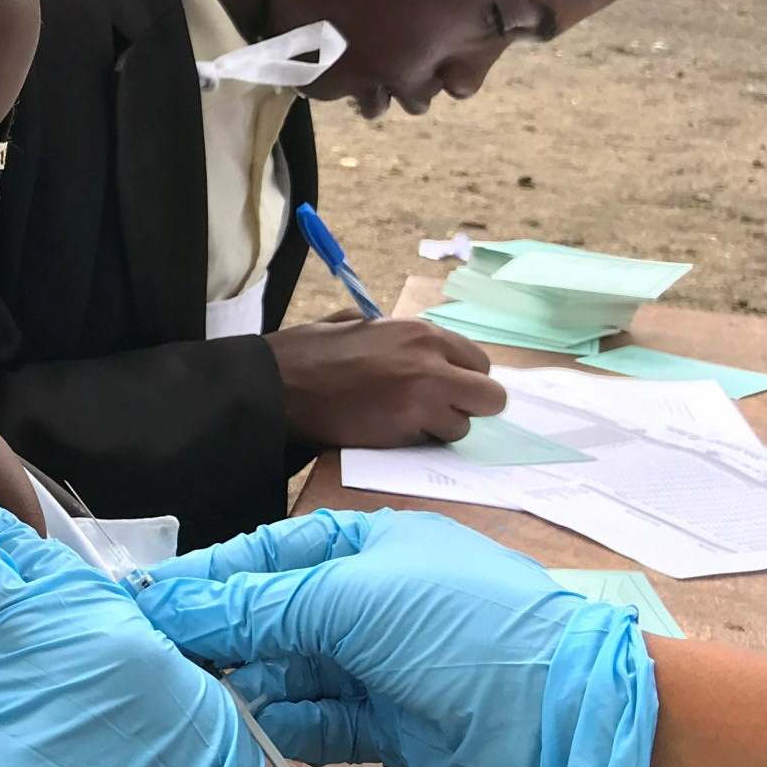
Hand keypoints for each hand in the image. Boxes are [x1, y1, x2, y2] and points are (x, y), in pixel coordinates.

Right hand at [136, 508, 658, 766]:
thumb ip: (256, 605)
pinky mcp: (381, 725)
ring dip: (240, 683)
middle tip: (150, 660)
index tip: (141, 603)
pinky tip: (240, 731)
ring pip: (283, 670)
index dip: (203, 579)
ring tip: (185, 699)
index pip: (262, 554)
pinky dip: (278, 726)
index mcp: (361, 545)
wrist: (565, 721)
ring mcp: (373, 664)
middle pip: (266, 614)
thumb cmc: (460, 630)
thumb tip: (168, 603)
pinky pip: (311, 720)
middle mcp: (362, 600)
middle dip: (214, 635)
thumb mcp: (349, 599)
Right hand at [265, 312, 504, 445]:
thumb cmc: (308, 352)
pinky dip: (416, 441)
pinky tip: (387, 429)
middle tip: (438, 409)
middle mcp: (432, 363)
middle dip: (469, 405)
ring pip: (462, 427)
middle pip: (490, 397)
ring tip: (404, 421)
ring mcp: (421, 401)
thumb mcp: (357, 324)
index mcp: (421, 333)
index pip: (480, 362)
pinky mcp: (404, 432)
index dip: (465, 378)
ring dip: (440, 428)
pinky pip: (431, 442)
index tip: (447, 387)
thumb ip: (398, 335)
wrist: (277, 386)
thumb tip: (420, 348)